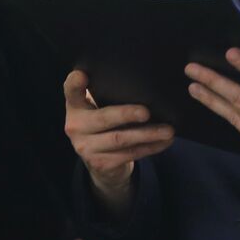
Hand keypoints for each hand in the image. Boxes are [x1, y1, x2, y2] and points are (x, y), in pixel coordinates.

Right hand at [63, 70, 173, 211]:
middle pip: (103, 118)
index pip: (71, 92)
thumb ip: (110, 95)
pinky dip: (151, 148)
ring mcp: (86, 148)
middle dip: (126, 114)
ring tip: (168, 130)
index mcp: (76, 107)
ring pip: (120, 139)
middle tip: (147, 112)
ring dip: (148, 134)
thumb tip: (146, 82)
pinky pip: (130, 154)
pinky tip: (165, 142)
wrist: (101, 164)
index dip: (74, 84)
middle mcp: (75, 127)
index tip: (81, 75)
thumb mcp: (101, 108)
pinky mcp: (100, 164)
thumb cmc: (106, 125)